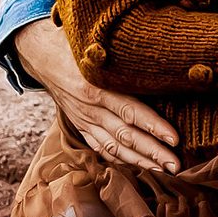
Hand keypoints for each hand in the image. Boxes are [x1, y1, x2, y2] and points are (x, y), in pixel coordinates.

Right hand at [14, 17, 179, 172]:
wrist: (41, 56)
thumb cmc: (76, 45)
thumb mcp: (96, 46)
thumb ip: (123, 55)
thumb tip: (159, 51)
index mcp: (96, 87)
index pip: (130, 110)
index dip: (153, 126)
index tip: (174, 138)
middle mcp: (90, 109)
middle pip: (126, 135)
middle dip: (152, 152)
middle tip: (176, 165)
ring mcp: (84, 120)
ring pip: (114, 147)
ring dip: (140, 161)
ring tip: (163, 170)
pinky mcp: (80, 126)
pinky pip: (100, 147)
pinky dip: (118, 159)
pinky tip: (137, 167)